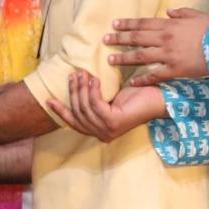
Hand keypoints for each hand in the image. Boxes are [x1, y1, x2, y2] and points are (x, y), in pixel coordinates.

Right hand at [48, 71, 165, 142]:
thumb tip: (76, 84)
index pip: (74, 123)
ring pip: (85, 108)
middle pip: (77, 113)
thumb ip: (94, 98)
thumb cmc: (137, 96)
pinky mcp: (114, 123)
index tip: (49, 100)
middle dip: (73, 92)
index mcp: (100, 131)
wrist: (159, 99)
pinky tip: (95, 80)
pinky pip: (95, 105)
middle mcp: (103, 134)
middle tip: (74, 75)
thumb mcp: (110, 98)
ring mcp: (108, 130)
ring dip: (81, 89)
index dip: (61, 112)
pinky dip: (92, 91)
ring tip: (82, 74)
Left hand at [104, 7, 208, 85]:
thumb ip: (182, 12)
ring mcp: (168, 55)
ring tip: (110, 61)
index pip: (143, 23)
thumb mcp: (198, 16)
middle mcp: (165, 39)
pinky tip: (132, 83)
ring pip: (140, 56)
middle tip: (105, 40)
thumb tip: (169, 11)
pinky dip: (142, 79)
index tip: (115, 24)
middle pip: (137, 38)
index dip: (128, 24)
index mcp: (170, 25)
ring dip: (124, 58)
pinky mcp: (175, 70)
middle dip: (119, 39)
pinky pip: (154, 75)